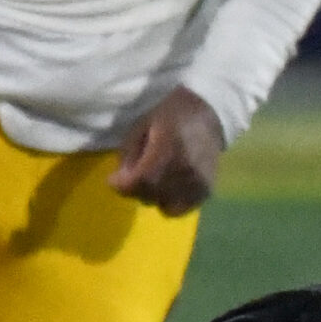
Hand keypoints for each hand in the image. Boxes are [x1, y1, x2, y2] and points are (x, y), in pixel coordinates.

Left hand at [109, 86, 222, 215]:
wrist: (207, 113)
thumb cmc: (170, 115)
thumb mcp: (141, 125)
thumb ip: (129, 154)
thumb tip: (121, 181)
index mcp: (169, 147)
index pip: (142, 180)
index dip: (123, 185)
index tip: (113, 180)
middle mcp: (187, 169)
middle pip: (151, 195)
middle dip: (136, 189)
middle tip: (134, 176)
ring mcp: (199, 183)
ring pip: (164, 205)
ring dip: (153, 196)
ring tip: (153, 180)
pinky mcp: (206, 192)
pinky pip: (180, 208)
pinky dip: (170, 201)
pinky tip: (168, 187)